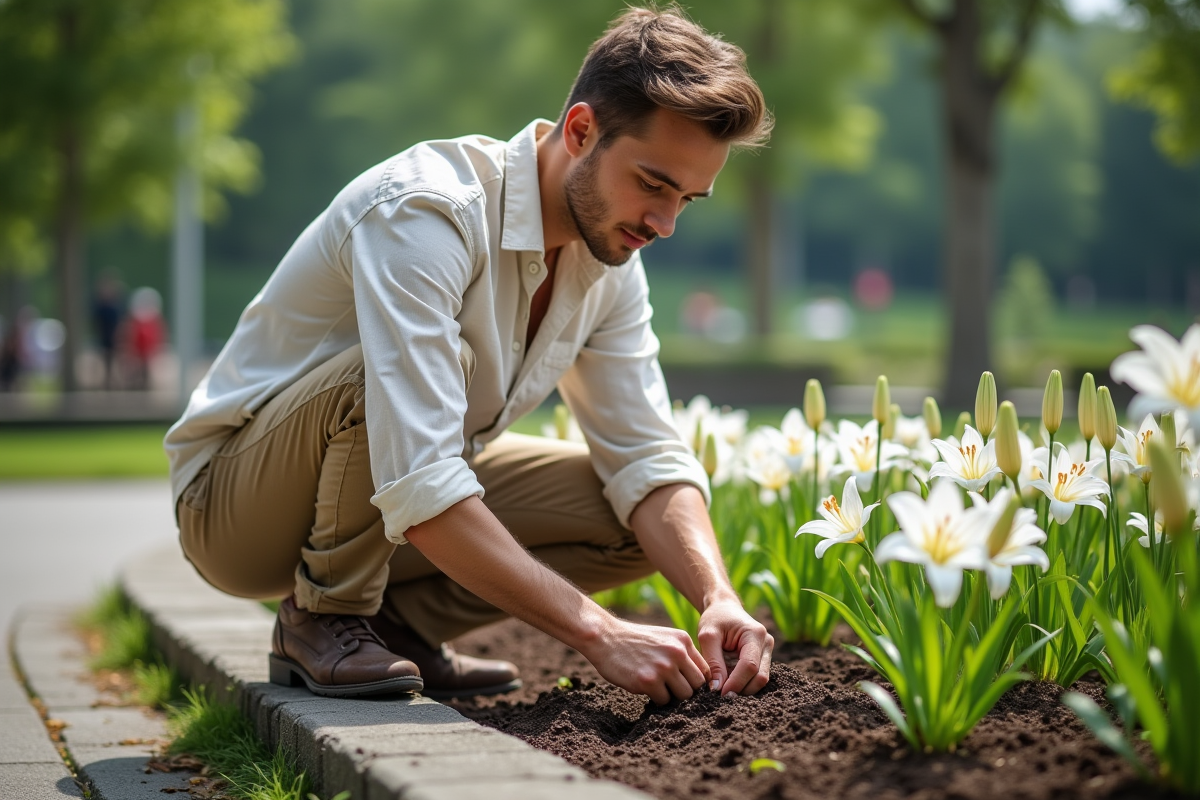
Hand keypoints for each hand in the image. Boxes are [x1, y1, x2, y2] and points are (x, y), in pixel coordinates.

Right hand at [581, 617, 709, 704]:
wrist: (605, 637)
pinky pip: (663, 700)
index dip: (696, 681)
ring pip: (683, 696)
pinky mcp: (648, 681)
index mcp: (683, 641)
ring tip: (657, 687)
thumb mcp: (663, 639)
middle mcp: (677, 653)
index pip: (705, 670)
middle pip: (698, 686)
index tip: (685, 685)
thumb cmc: (634, 641)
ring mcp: (664, 667)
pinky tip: (644, 687)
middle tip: (670, 689)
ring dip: (671, 696)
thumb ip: (681, 654)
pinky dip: (655, 699)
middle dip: (686, 691)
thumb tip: (700, 681)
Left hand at [697, 598, 772, 695]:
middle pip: (760, 677)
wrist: (724, 608)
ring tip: (723, 689)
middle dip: (741, 689)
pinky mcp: (763, 658)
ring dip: (743, 689)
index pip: (750, 666)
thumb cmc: (715, 619)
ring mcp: (767, 651)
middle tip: (721, 696)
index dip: (736, 683)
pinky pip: (757, 676)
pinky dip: (744, 683)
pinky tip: (729, 684)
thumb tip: (716, 689)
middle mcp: (766, 643)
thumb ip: (712, 662)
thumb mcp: (707, 636)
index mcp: (754, 634)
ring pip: (761, 680)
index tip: (720, 694)